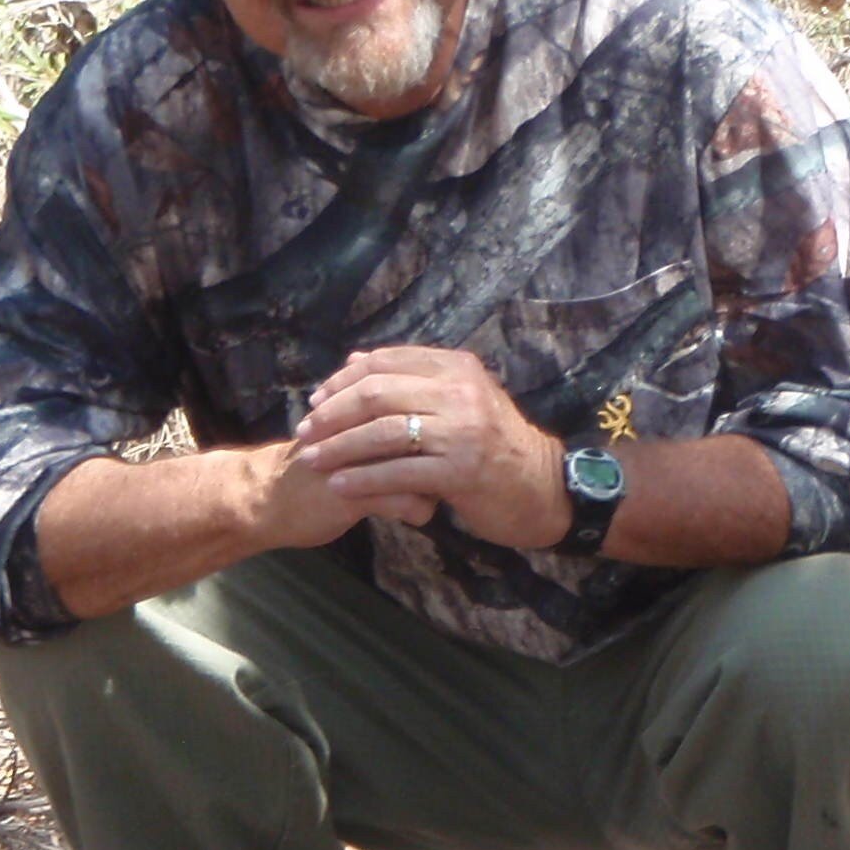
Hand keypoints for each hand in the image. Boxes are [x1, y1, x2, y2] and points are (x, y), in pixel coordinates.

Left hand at [293, 346, 568, 550]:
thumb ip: (414, 380)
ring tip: (312, 460)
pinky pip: (398, 473)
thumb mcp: (462, 400)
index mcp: (457, 368)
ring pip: (382, 432)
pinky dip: (363, 480)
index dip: (342, 380)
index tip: (315, 400)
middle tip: (304, 432)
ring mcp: (462, 432)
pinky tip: (340, 485)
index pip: (386, 362)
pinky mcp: (460, 471)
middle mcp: (460, 392)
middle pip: (377, 393)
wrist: (544, 488)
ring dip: (339, 448)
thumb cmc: (496, 446)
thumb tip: (354, 361)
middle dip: (332, 413)